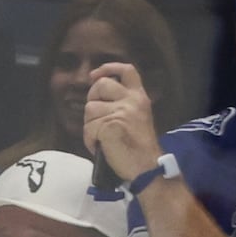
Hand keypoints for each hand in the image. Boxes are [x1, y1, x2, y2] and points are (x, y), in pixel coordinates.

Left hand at [83, 61, 160, 182]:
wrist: (147, 168)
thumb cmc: (140, 148)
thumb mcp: (139, 118)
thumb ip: (124, 104)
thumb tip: (99, 99)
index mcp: (139, 97)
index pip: (126, 70)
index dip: (108, 68)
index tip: (95, 75)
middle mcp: (131, 101)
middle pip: (100, 85)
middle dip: (93, 99)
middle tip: (97, 118)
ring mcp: (120, 112)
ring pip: (90, 109)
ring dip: (91, 125)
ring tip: (102, 138)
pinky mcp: (109, 126)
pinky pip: (88, 129)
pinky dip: (90, 141)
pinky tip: (101, 148)